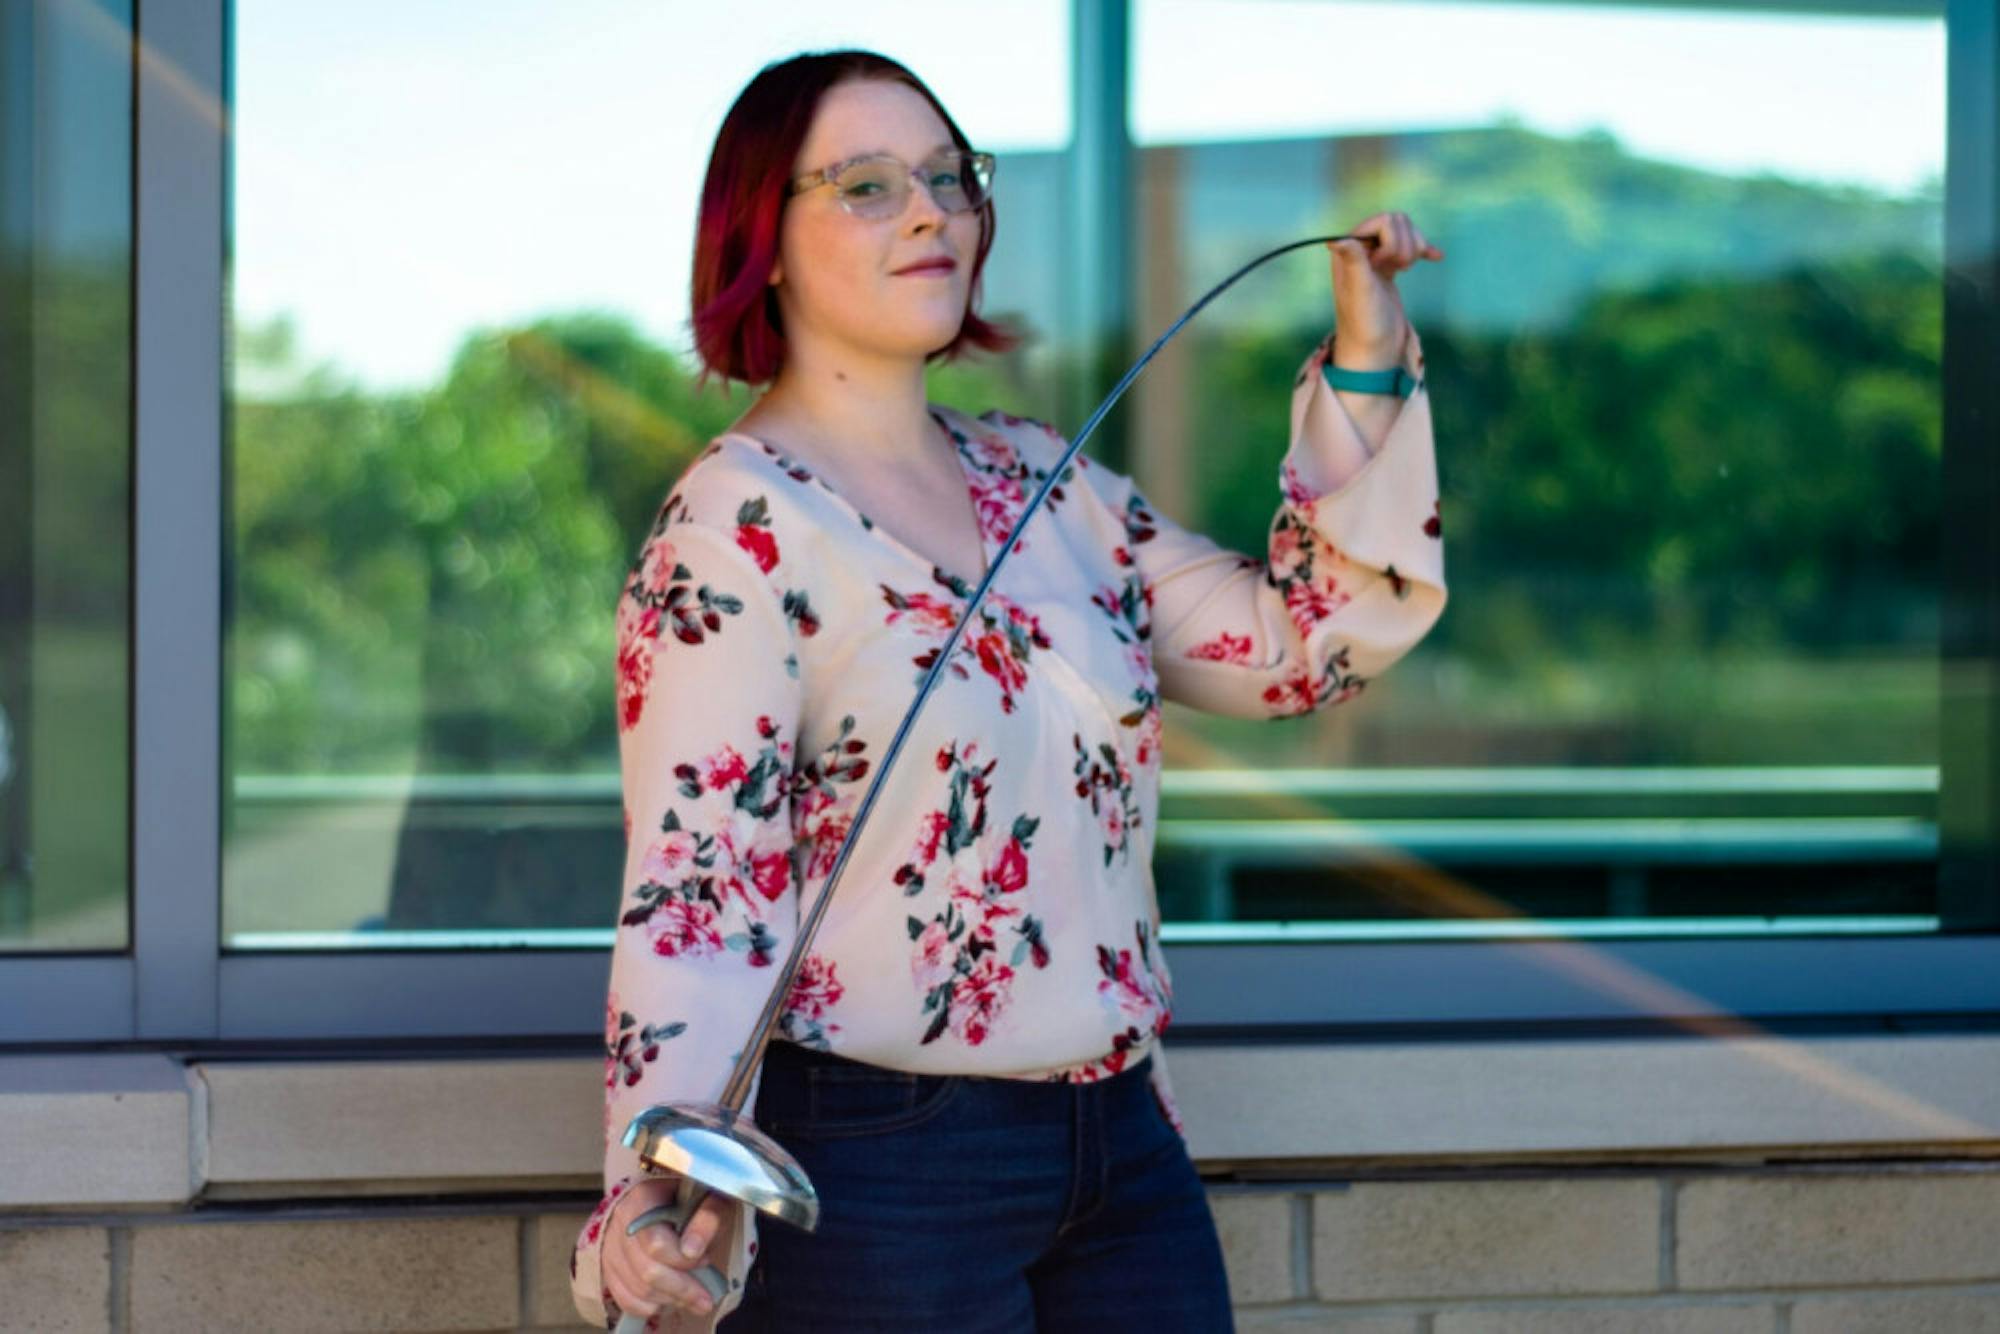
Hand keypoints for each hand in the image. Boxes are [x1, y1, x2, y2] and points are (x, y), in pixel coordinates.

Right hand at [604, 1172, 732, 1322]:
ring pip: (637, 1289)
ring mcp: (611, 1246)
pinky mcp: (610, 1266)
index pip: (655, 1242)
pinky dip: (650, 1306)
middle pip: (646, 1270)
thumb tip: (692, 1250)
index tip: (705, 1259)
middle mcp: (621, 1222)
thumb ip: (706, 1218)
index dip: (681, 1259)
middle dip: (681, 1288)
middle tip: (705, 1297)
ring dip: (670, 1299)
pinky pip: (625, 1298)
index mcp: (643, 1199)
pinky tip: (670, 1300)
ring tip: (693, 1298)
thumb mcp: (708, 1198)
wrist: (667, 1198)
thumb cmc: (690, 1199)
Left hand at [1326, 211, 1443, 364]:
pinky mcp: (1390, 268)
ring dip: (1413, 249)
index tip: (1382, 265)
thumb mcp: (1361, 290)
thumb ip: (1353, 261)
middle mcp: (1360, 249)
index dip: (1391, 240)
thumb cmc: (1364, 322)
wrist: (1374, 349)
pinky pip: (1410, 248)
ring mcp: (1377, 258)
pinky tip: (1437, 257)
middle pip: (1396, 222)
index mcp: (1348, 249)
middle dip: (1405, 244)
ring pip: (1405, 232)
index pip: (1382, 221)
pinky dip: (1424, 251)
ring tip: (1404, 271)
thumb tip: (1334, 239)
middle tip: (1398, 270)